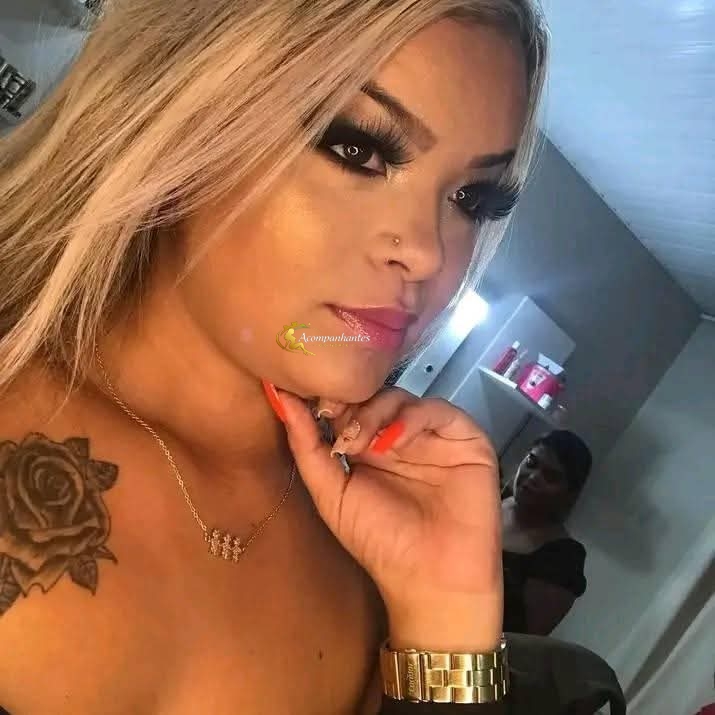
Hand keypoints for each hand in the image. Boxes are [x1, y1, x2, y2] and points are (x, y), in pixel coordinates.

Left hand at [265, 382, 503, 651]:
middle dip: (350, 405)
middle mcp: (399, 436)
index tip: (308, 402)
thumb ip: (307, 447)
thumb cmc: (381, 542)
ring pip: (402, 398)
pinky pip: (438, 411)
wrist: (431, 579)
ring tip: (362, 443)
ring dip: (376, 413)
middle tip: (333, 421)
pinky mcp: (464, 439)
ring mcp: (431, 436)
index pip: (348, 406)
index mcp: (368, 447)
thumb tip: (280, 398)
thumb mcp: (331, 494)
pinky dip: (412, 418)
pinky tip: (394, 442)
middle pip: (373, 395)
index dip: (329, 400)